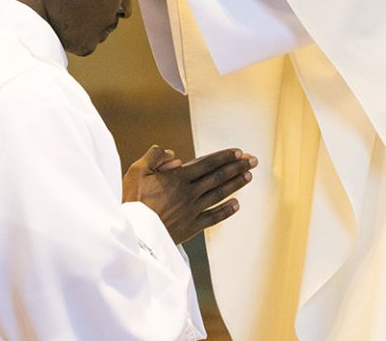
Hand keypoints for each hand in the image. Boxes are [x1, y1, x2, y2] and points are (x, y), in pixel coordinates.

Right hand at [122, 145, 257, 244]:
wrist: (133, 234)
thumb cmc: (132, 200)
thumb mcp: (136, 170)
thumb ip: (154, 156)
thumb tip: (173, 154)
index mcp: (177, 177)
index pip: (207, 163)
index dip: (224, 156)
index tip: (238, 151)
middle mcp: (189, 192)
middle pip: (218, 176)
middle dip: (237, 166)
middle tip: (253, 160)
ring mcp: (192, 210)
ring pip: (219, 194)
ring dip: (236, 184)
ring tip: (249, 176)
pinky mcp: (191, 227)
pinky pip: (213, 217)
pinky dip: (226, 210)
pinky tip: (237, 205)